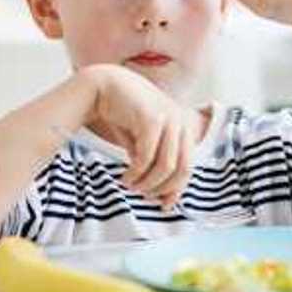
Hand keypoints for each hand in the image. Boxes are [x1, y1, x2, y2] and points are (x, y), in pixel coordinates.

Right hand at [86, 65, 197, 208]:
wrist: (104, 86)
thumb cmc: (123, 115)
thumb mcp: (142, 144)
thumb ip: (153, 165)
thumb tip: (163, 198)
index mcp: (183, 127)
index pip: (188, 166)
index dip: (176, 189)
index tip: (163, 206)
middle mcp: (181, 122)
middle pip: (181, 169)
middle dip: (161, 188)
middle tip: (142, 195)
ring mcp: (169, 118)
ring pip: (166, 166)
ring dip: (146, 183)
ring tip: (129, 185)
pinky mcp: (153, 118)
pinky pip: (147, 157)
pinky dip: (135, 173)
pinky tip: (125, 177)